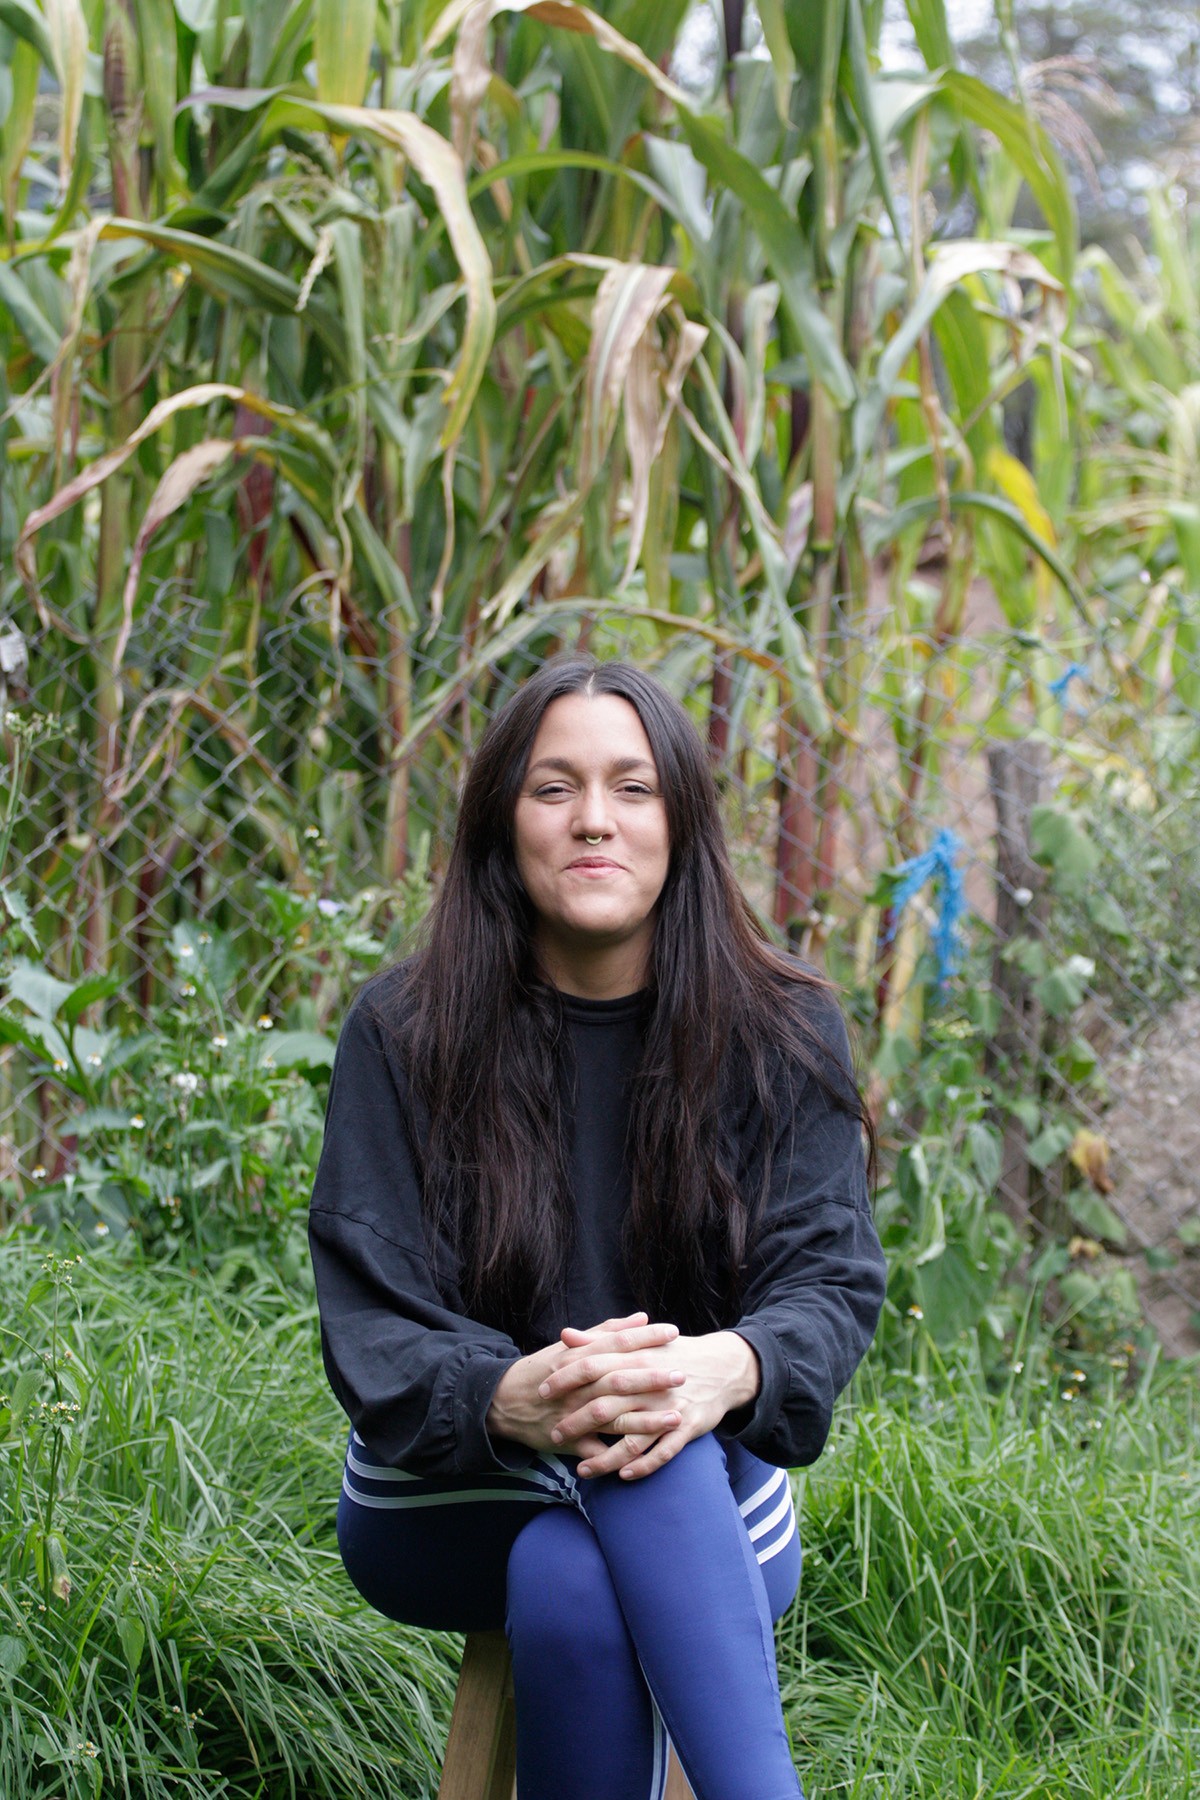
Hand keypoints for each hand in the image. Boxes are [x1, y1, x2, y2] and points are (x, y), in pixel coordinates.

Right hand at [486, 1313, 686, 1459]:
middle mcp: (577, 1385)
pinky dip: (617, 1458)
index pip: (617, 1343)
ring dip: (645, 1420)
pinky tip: (644, 1460)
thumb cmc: (543, 1370)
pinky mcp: (569, 1442)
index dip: (645, 1338)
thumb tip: (642, 1318)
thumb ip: (608, 1333)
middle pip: (618, 1379)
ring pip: (612, 1418)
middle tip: (682, 1374)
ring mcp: (573, 1414)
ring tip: (676, 1417)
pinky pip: (597, 1453)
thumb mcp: (570, 1347)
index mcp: (578, 1357)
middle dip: (652, 1378)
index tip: (673, 1333)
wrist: (503, 1402)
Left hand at [540, 1327, 760, 1481]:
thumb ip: (600, 1340)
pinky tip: (623, 1475)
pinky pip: (663, 1452)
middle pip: (606, 1405)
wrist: (723, 1366)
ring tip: (581, 1471)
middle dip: (577, 1422)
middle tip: (554, 1434)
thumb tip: (565, 1335)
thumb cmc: (673, 1354)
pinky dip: (642, 1465)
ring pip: (631, 1438)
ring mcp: (669, 1407)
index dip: (566, 1378)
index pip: (593, 1367)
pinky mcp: (688, 1427)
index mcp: (636, 1359)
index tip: (542, 1391)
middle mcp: (650, 1384)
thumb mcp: (639, 1342)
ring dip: (604, 1458)